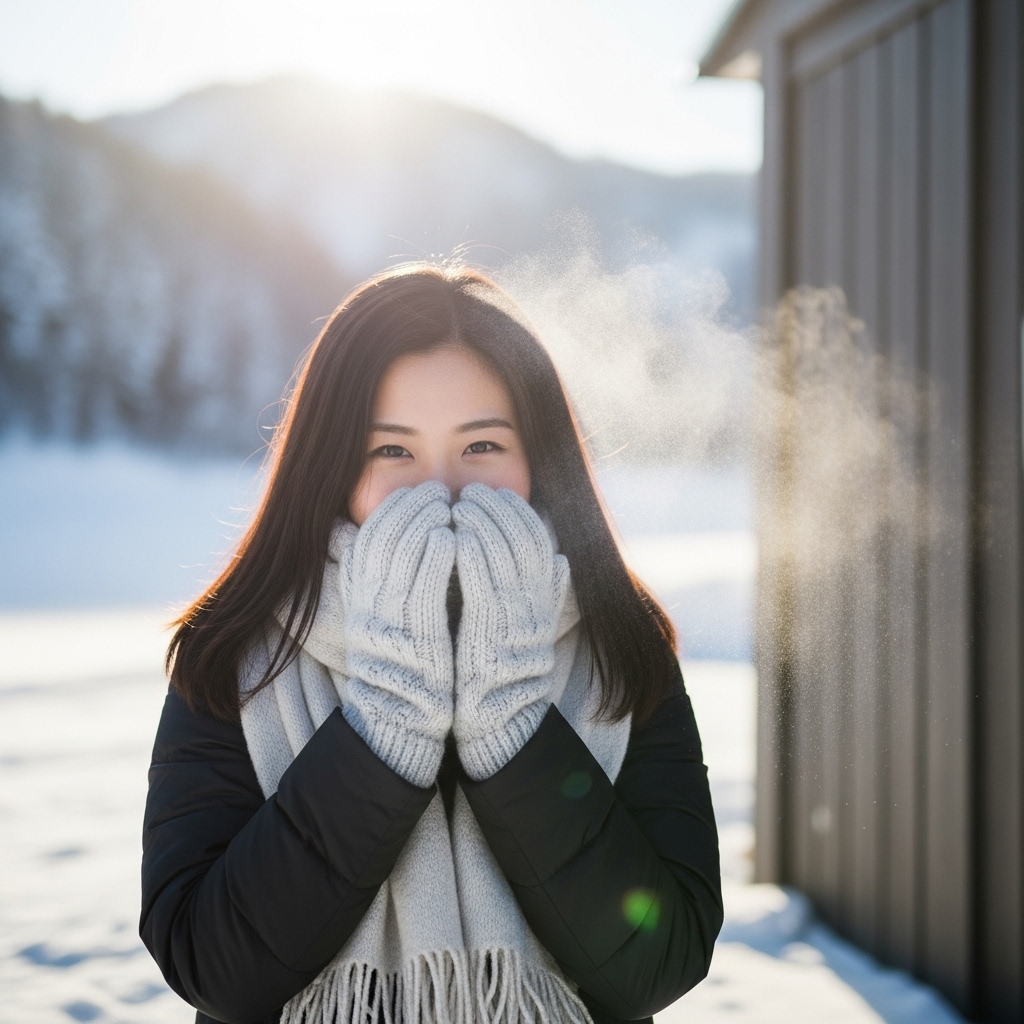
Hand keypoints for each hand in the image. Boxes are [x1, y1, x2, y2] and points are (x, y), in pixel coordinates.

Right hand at [341, 481, 454, 786]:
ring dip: (423, 522)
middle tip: (436, 489)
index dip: (392, 509)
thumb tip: (383, 539)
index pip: (368, 538)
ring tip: (447, 502)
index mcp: (360, 599)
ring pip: (399, 555)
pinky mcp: (413, 638)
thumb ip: (384, 580)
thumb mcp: (384, 618)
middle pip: (382, 538)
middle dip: (410, 507)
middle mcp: (367, 607)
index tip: (416, 491)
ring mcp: (388, 622)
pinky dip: (433, 557)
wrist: (403, 720)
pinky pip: (420, 588)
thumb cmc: (406, 664)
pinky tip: (450, 536)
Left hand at [452, 483, 569, 779]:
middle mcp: (536, 604)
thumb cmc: (506, 666)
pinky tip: (451, 535)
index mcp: (546, 598)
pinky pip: (483, 582)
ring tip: (456, 504)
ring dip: (480, 523)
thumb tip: (562, 559)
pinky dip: (470, 553)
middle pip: (521, 538)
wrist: (499, 718)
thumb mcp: (531, 625)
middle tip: (470, 491)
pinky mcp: (490, 633)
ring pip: (502, 554)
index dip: (516, 511)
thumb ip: (547, 591)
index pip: (538, 538)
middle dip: (495, 508)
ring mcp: (515, 618)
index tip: (493, 493)